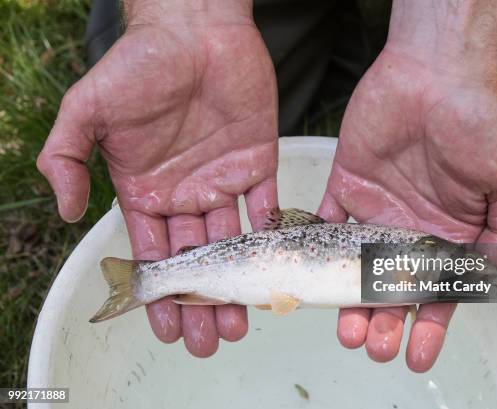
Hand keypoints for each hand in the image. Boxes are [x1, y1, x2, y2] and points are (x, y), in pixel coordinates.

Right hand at [37, 1, 277, 356]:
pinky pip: (267, 209)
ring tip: (241, 324)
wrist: (195, 29)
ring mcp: (223, 181)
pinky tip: (274, 272)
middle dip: (200, 302)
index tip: (166, 330)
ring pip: (232, 246)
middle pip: (195, 260)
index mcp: (145, 189)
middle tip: (208, 341)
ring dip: (237, 284)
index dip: (159, 293)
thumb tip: (65, 214)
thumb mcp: (87, 110)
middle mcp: (185, 193)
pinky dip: (272, 241)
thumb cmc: (140, 64)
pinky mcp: (258, 164)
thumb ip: (66, 158)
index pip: (152, 254)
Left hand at [318, 47, 496, 371]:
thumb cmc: (478, 122)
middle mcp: (410, 229)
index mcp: (449, 234)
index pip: (437, 291)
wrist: (434, 73)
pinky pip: (324, 224)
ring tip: (345, 330)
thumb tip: (488, 276)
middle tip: (373, 347)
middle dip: (384, 321)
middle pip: (392, 287)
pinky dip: (313, 250)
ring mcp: (376, 211)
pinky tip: (308, 278)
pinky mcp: (345, 187)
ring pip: (355, 267)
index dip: (429, 327)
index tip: (415, 355)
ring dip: (349, 300)